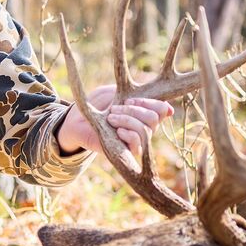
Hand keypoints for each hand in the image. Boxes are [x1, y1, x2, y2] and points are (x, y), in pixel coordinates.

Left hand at [57, 84, 173, 157]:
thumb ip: (138, 96)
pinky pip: (139, 143)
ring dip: (127, 120)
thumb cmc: (96, 107)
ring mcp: (136, 140)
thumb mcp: (115, 93)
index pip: (161, 108)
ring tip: (110, 118)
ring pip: (147, 129)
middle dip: (135, 110)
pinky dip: (128, 134)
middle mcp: (143, 126)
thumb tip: (168, 110)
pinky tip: (116, 131)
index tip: (129, 100)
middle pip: (155, 118)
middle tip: (114, 109)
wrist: (77, 122)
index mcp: (143, 111)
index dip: (150, 102)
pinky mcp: (128, 152)